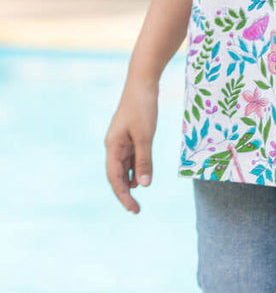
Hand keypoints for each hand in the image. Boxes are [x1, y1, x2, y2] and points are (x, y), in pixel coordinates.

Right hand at [104, 78, 158, 213]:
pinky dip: (136, 168)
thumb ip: (144, 160)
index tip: (133, 210)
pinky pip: (131, 157)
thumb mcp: (146, 136)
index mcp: (113, 146)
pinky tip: (142, 177)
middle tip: (136, 210)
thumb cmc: (143, 107)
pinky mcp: (130, 134)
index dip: (123, 196)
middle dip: (126, 193)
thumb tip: (144, 186)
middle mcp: (114, 145)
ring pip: (124, 167)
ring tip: (139, 197)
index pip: (115, 178)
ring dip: (131, 181)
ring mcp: (122, 139)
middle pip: (117, 175)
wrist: (143, 82)